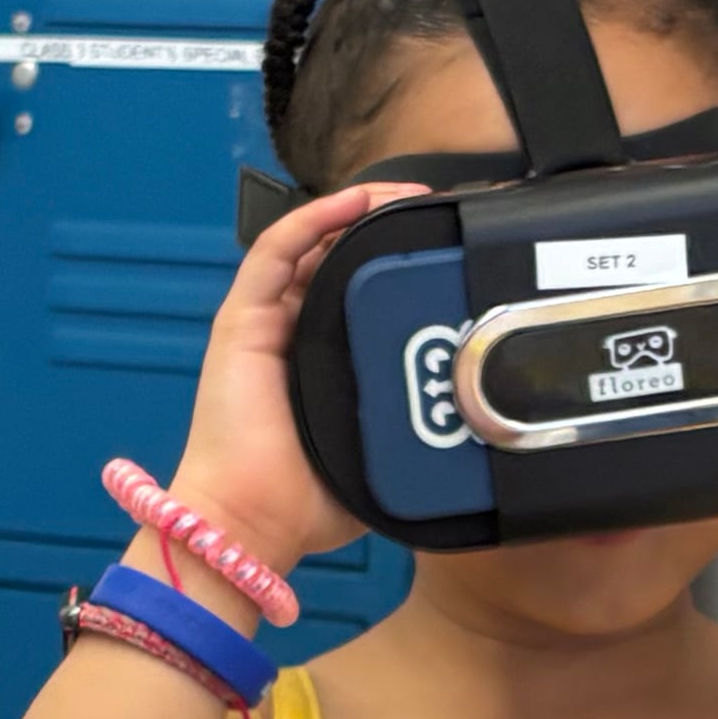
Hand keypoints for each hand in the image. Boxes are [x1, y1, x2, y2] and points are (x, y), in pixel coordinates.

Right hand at [156, 178, 417, 578]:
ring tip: (406, 194)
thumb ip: (418, 424)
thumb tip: (475, 419)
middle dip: (387, 223)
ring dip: (358, 207)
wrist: (253, 524)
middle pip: (339, 253)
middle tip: (437, 209)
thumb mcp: (385, 450)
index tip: (447, 245)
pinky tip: (356, 201)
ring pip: (311, 241)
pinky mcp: (242, 319)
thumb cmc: (310, 502)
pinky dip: (314, 218)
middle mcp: (294, 329)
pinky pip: (276, 250)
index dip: (400, 257)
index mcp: (326, 355)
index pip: (361, 285)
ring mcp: (267, 320)